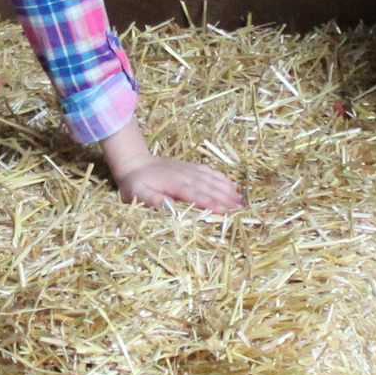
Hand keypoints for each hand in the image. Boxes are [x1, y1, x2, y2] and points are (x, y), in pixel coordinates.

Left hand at [110, 155, 241, 213]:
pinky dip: (222, 178)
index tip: (222, 211)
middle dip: (224, 197)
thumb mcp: (137, 194)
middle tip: (239, 208)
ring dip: (227, 189)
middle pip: (208, 187)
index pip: (195, 194)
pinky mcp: (191, 168)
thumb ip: (152, 200)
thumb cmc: (135, 183)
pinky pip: (210, 172)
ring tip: (240, 199)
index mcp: (174, 184)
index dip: (209, 202)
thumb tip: (168, 206)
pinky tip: (232, 185)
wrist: (136, 163)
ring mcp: (190, 170)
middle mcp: (185, 175)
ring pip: (212, 179)